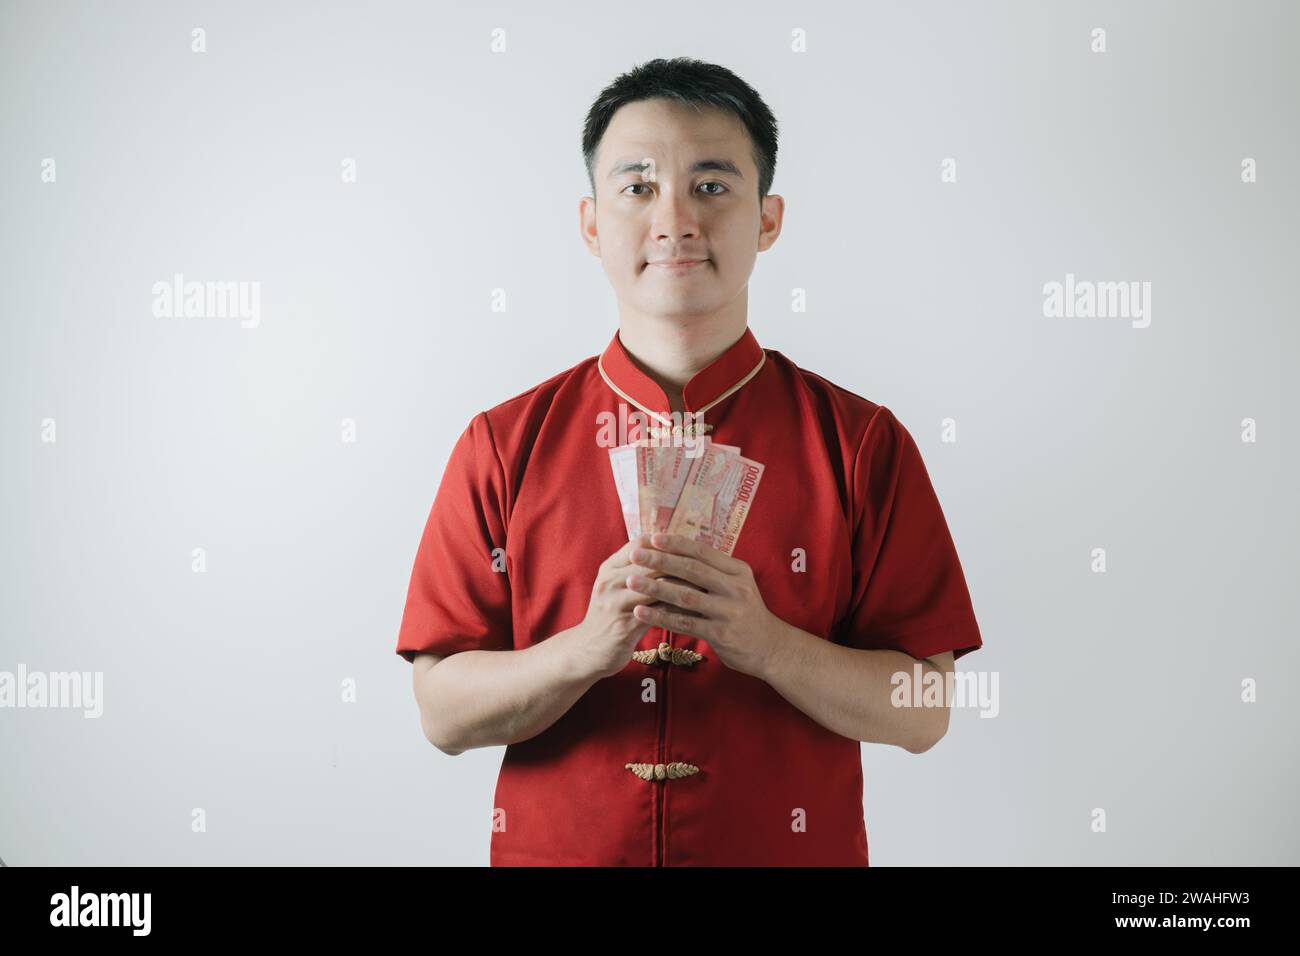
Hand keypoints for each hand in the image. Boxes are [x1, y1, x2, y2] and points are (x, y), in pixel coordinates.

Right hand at [575, 534, 702, 679]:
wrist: (588, 650)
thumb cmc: (612, 615)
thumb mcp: (619, 586)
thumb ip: (640, 570)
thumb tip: (674, 550)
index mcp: (610, 568)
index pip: (640, 544)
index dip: (668, 543)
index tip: (694, 546)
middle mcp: (610, 582)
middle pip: (650, 563)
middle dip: (681, 563)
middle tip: (709, 564)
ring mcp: (614, 604)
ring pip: (655, 587)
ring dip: (683, 586)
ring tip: (708, 586)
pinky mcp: (623, 627)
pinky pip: (656, 614)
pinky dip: (678, 611)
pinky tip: (697, 612)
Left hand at [625, 532, 786, 678]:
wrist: (771, 648)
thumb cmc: (745, 613)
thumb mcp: (737, 586)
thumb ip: (712, 571)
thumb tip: (676, 552)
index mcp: (737, 570)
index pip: (702, 551)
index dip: (676, 544)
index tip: (651, 537)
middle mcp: (735, 588)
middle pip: (692, 569)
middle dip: (660, 560)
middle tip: (634, 554)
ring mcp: (729, 611)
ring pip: (686, 596)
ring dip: (655, 587)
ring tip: (630, 581)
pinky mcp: (721, 634)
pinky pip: (685, 622)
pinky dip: (660, 616)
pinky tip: (640, 611)